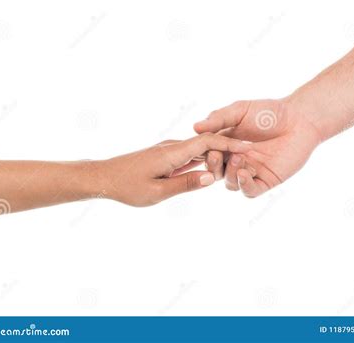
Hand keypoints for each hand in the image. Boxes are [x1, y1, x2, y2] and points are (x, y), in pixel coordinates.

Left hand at [96, 133, 250, 205]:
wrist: (104, 177)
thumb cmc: (128, 187)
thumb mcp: (158, 192)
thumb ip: (186, 184)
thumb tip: (212, 178)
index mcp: (172, 153)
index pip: (207, 142)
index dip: (229, 144)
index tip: (248, 148)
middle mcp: (173, 147)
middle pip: (206, 142)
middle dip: (228, 148)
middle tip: (248, 157)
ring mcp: (169, 150)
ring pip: (199, 148)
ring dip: (217, 153)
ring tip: (236, 161)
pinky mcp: (166, 155)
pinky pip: (190, 154)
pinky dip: (204, 158)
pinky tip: (212, 165)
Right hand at [194, 99, 321, 197]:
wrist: (300, 119)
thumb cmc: (270, 112)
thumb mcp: (240, 111)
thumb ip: (219, 119)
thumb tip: (194, 127)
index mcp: (226, 145)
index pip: (207, 154)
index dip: (203, 153)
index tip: (202, 146)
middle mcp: (235, 160)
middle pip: (216, 173)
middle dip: (213, 166)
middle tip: (216, 156)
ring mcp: (251, 172)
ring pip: (231, 183)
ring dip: (230, 173)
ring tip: (238, 159)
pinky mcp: (266, 181)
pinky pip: (250, 190)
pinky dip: (244, 185)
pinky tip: (245, 172)